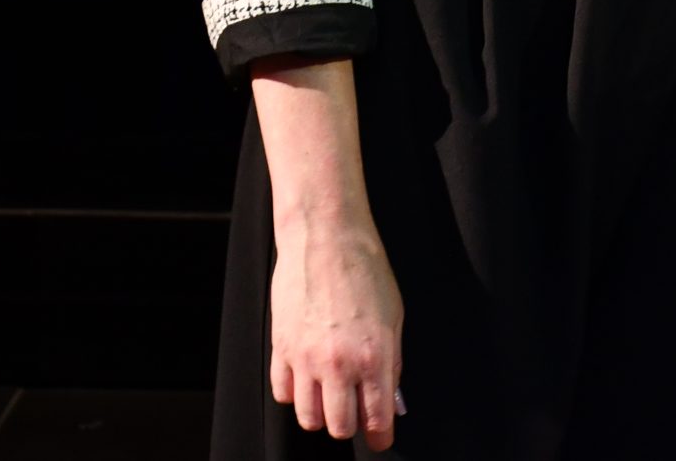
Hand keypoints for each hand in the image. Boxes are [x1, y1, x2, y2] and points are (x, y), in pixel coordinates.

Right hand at [268, 214, 405, 450]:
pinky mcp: (281, 348)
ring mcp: (306, 358)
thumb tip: (391, 397)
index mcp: (374, 356)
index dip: (381, 435)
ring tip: (330, 396)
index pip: (377, 418)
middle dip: (351, 425)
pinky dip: (295, 393)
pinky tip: (307, 378)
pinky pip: (283, 393)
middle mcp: (338, 364)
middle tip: (356, 412)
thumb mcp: (394, 317)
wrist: (326, 238)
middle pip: (339, 426)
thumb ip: (392, 362)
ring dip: (322, 414)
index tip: (381, 437)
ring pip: (308, 417)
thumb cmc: (365, 270)